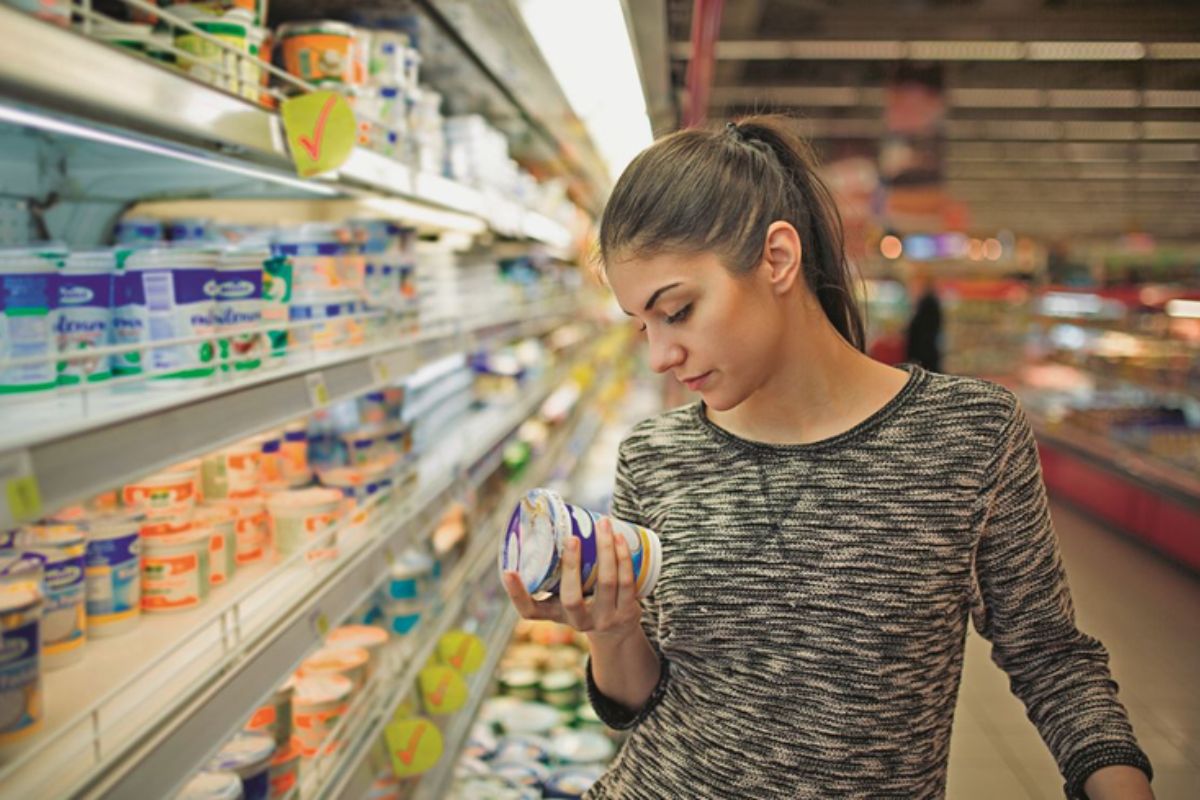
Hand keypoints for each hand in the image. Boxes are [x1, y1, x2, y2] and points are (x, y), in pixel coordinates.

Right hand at [502, 517, 642, 643]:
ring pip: (606, 583)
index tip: (508, 571)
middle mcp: (578, 622)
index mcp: (556, 615)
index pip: (530, 611)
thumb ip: (554, 571)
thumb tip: (548, 522)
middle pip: (571, 597)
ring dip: (605, 550)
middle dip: (571, 565)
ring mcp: (604, 619)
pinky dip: (623, 557)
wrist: (618, 632)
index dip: (517, 594)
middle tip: (571, 537)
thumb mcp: (565, 595)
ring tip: (602, 524)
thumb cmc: (584, 602)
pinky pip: (626, 582)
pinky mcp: (627, 613)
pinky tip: (620, 539)